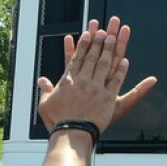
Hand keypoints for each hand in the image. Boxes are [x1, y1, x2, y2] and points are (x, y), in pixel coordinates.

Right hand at [36, 18, 132, 132]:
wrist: (72, 134)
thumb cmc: (58, 121)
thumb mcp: (45, 104)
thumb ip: (45, 90)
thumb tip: (42, 81)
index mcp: (69, 81)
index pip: (77, 58)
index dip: (83, 44)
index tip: (87, 35)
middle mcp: (83, 81)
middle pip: (92, 57)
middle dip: (98, 41)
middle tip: (103, 30)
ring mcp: (97, 88)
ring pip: (104, 64)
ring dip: (109, 49)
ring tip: (113, 37)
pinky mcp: (108, 98)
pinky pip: (116, 80)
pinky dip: (121, 70)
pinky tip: (124, 61)